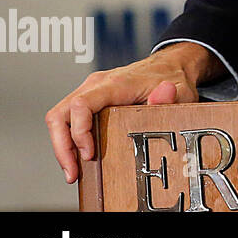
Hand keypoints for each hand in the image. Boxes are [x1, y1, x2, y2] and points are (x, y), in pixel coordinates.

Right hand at [45, 42, 220, 183]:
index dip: (79, 132)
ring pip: (59, 117)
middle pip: (60, 113)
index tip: (89, 154)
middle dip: (62, 147)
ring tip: (73, 170)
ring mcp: (91, 91)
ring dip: (62, 146)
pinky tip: (77, 157)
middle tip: (73, 171)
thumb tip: (164, 94)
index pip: (81, 105)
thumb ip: (170, 96)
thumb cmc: (171, 78)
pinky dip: (68, 139)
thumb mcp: (179, 89)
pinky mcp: (91, 98)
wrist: (169, 66)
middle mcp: (97, 85)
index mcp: (115, 83)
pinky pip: (68, 118)